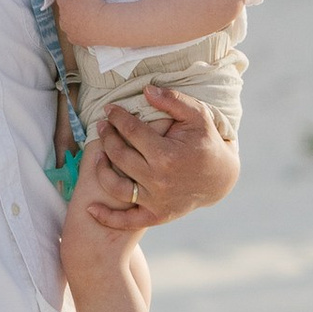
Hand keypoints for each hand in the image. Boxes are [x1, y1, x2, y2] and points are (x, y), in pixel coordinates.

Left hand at [76, 86, 234, 231]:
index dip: (117, 117)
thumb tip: (146, 89)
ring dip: (101, 170)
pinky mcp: (156, 216)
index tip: (109, 109)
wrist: (221, 179)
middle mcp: (158, 180)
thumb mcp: (198, 116)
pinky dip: (107, 217)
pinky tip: (91, 209)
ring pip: (115, 187)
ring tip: (98, 155)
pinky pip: (126, 221)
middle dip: (107, 138)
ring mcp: (156, 201)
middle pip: (119, 156)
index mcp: (166, 154)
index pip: (131, 131)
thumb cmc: (207, 143)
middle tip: (102, 127)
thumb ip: (173, 101)